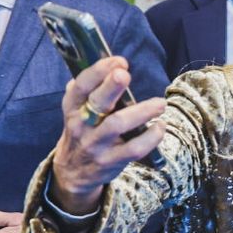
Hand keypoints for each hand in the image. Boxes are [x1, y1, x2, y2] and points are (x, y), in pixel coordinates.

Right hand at [51, 57, 166, 214]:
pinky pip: (134, 149)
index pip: (81, 85)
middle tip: (126, 74)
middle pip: (97, 103)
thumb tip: (109, 64)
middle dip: (111, 87)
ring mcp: (96, 144)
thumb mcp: (76, 110)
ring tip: (160, 103)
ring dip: (142, 112)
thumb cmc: (83, 130)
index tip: (119, 61)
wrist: (73, 171)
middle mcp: (81, 125)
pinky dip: (151, 137)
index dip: (98, 71)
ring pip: (118, 125)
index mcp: (72, 107)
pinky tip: (160, 126)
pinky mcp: (111, 161)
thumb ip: (87, 89)